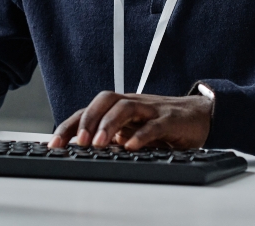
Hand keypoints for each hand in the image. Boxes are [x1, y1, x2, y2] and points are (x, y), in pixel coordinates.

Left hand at [47, 91, 211, 150]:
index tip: (54, 145)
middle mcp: (132, 104)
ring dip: (109, 125)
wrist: (200, 114)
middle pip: (104, 101)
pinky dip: (142, 135)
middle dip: (87, 120)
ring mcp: (151, 109)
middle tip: (78, 142)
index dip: (69, 126)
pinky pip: (154, 124)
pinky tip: (131, 147)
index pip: (88, 111)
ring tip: (99, 144)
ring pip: (126, 108)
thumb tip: (82, 153)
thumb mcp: (132, 131)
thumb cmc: (161, 123)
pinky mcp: (170, 119)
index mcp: (119, 108)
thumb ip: (111, 138)